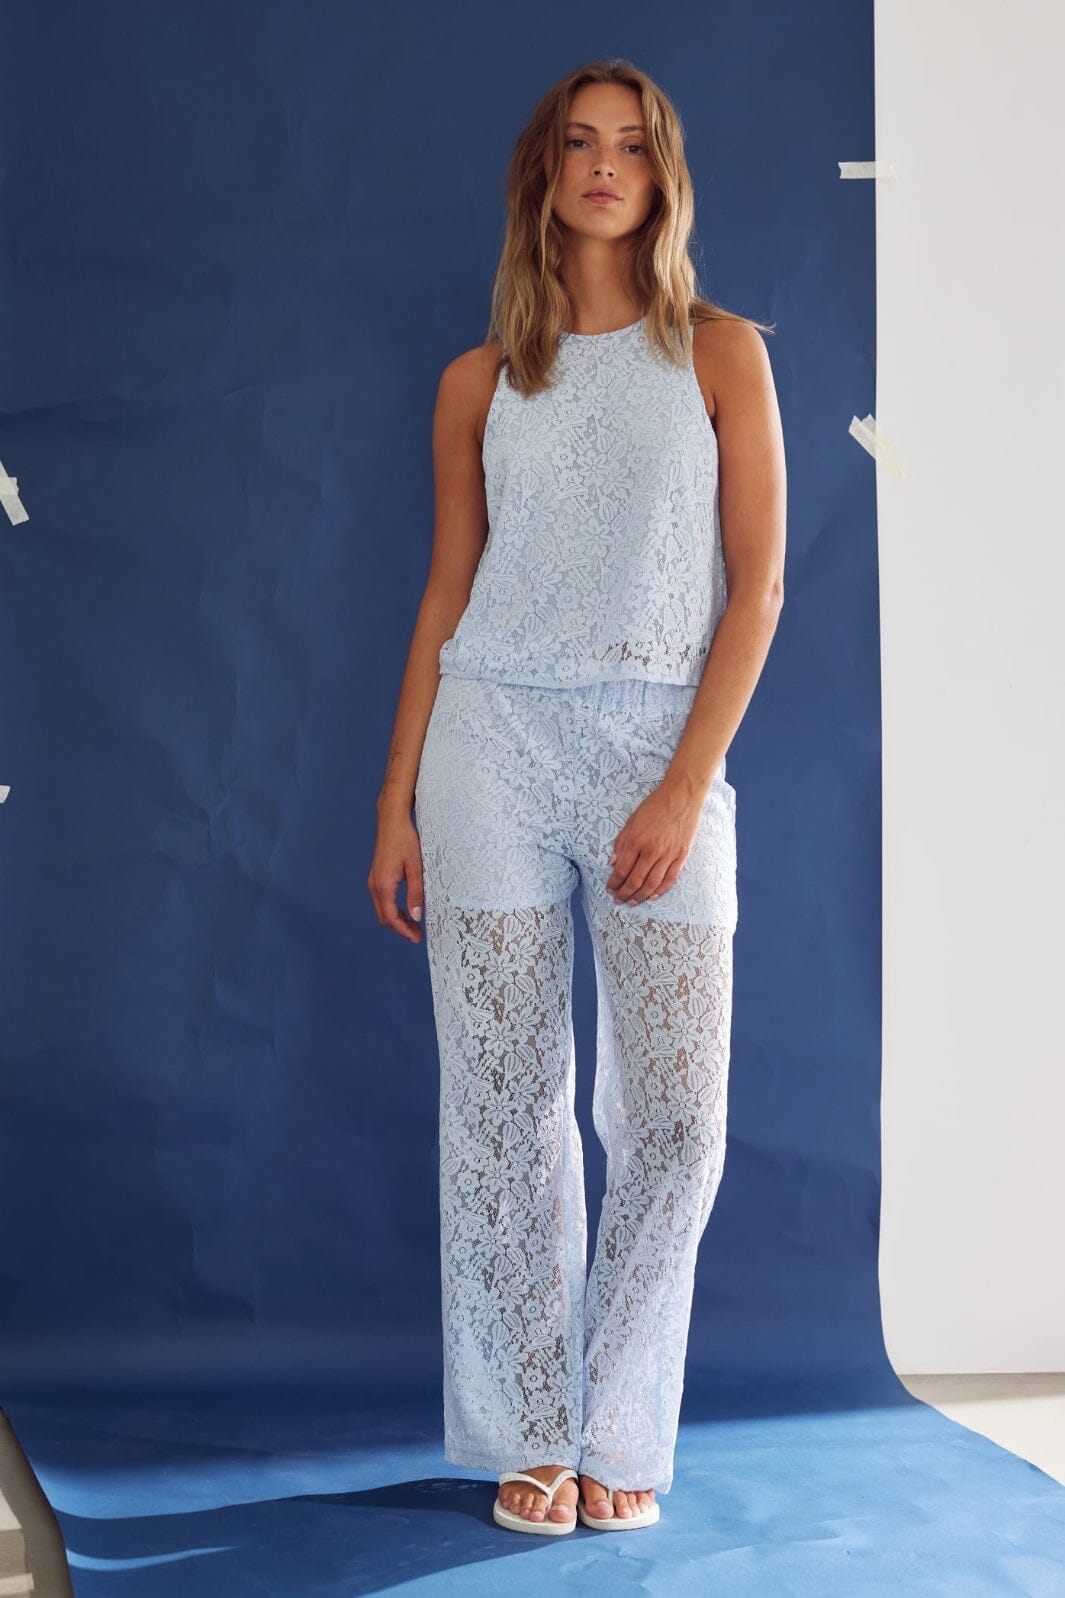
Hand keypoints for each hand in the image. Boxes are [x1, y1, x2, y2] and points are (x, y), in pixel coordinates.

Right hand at [368, 809, 424, 942]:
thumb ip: (416, 893)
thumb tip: (416, 916)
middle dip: (400, 928)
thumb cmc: (405, 840)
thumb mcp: (416, 868)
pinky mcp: (376, 877)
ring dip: (396, 920)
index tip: (417, 938)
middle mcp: (374, 885)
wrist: (392, 821)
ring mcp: (373, 881)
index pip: (391, 917)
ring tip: (414, 924)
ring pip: (382, 910)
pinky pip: (382, 900)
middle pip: (384, 917)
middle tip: (417, 934)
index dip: (404, 931)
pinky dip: (393, 910)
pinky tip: (406, 909)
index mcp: (383, 885)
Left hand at [606, 777, 704, 904]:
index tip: (610, 889)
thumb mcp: (632, 820)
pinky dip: (660, 890)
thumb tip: (612, 863)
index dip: (614, 882)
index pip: (621, 869)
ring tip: (632, 902)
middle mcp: (651, 850)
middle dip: (624, 893)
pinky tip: (652, 896)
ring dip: (640, 896)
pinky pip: (670, 878)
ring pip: (652, 883)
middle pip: (635, 880)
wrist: (682, 796)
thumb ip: (621, 842)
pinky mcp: (681, 855)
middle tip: (618, 900)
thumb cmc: (655, 805)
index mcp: (636, 840)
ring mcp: (668, 854)